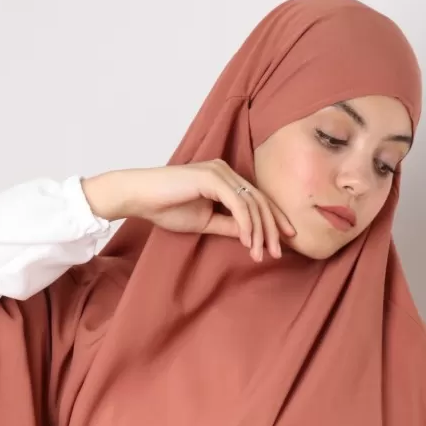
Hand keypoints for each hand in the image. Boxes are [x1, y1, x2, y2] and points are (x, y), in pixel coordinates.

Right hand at [80, 162, 295, 262]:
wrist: (140, 197)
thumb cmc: (167, 207)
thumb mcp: (205, 221)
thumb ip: (228, 225)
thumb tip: (250, 236)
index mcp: (226, 179)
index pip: (257, 199)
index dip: (274, 220)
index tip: (285, 242)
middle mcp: (226, 171)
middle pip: (260, 200)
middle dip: (272, 229)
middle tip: (277, 253)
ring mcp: (220, 172)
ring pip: (252, 204)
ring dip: (259, 232)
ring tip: (260, 254)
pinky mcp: (212, 178)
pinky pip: (238, 204)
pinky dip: (246, 224)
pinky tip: (248, 241)